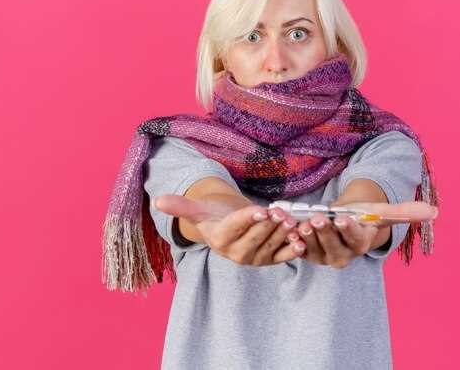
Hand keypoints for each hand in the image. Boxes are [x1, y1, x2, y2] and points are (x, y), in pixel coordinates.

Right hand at [153, 195, 305, 265]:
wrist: (230, 228)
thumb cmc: (215, 215)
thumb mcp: (199, 209)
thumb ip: (182, 206)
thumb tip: (157, 200)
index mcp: (220, 239)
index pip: (235, 227)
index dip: (248, 219)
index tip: (261, 209)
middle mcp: (237, 253)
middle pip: (256, 237)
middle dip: (270, 225)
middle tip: (283, 212)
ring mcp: (255, 258)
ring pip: (272, 244)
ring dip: (285, 234)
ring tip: (295, 221)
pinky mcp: (271, 260)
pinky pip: (284, 256)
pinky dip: (294, 248)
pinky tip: (303, 238)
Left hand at [296, 201, 437, 268]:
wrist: (343, 223)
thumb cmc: (363, 216)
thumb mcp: (381, 211)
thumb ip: (404, 211)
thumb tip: (435, 212)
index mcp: (361, 244)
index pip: (356, 239)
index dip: (349, 229)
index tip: (342, 218)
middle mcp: (343, 255)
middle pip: (332, 246)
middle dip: (324, 232)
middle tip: (318, 218)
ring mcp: (323, 256)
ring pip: (313, 248)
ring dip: (305, 235)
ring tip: (299, 221)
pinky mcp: (307, 253)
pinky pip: (298, 249)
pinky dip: (291, 238)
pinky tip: (286, 227)